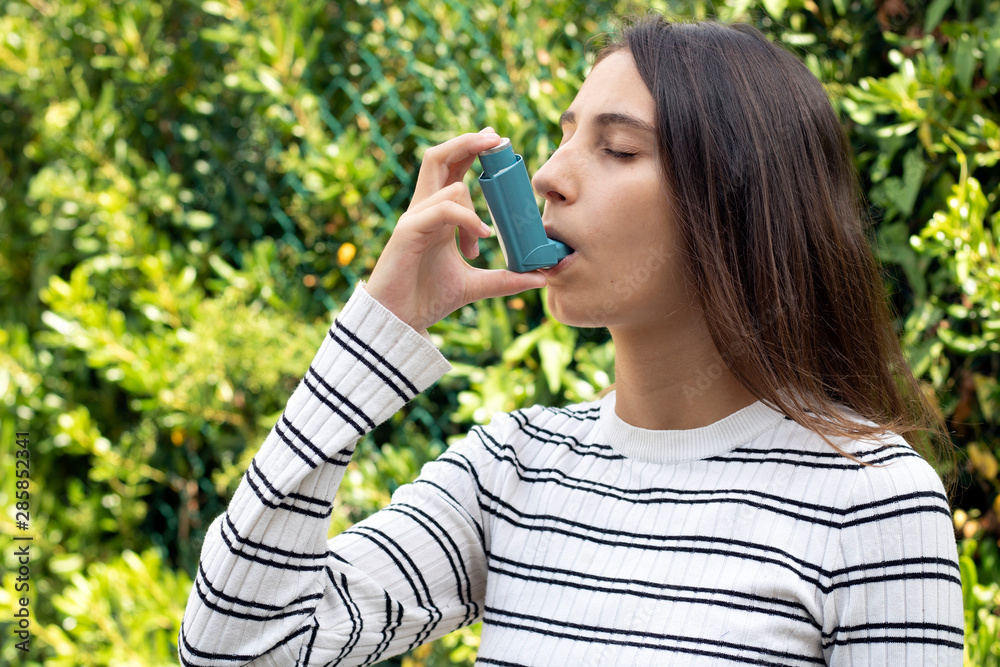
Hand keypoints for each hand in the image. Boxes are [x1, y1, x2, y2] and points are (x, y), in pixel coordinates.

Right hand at [366, 128, 546, 330]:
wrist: (399, 321)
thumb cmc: (427, 299)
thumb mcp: (475, 286)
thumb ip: (505, 279)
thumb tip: (541, 277)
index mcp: (438, 215)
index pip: (452, 169)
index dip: (472, 150)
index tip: (499, 144)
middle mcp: (425, 210)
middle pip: (440, 157)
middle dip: (468, 142)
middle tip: (496, 139)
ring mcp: (415, 218)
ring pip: (448, 184)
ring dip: (475, 207)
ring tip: (483, 239)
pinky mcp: (408, 231)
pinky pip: (443, 209)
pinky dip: (466, 218)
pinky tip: (481, 238)